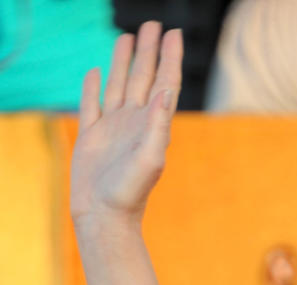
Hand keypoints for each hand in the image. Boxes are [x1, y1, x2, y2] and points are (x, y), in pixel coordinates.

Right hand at [71, 22, 181, 226]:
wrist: (104, 216)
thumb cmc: (130, 192)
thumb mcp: (150, 157)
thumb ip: (159, 124)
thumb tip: (166, 90)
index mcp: (152, 125)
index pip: (165, 83)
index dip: (170, 58)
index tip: (174, 33)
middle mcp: (134, 123)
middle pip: (144, 77)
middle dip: (149, 51)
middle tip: (153, 25)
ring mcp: (113, 128)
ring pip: (119, 85)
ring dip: (124, 62)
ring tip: (128, 38)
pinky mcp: (91, 137)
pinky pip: (91, 104)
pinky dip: (92, 86)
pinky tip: (95, 72)